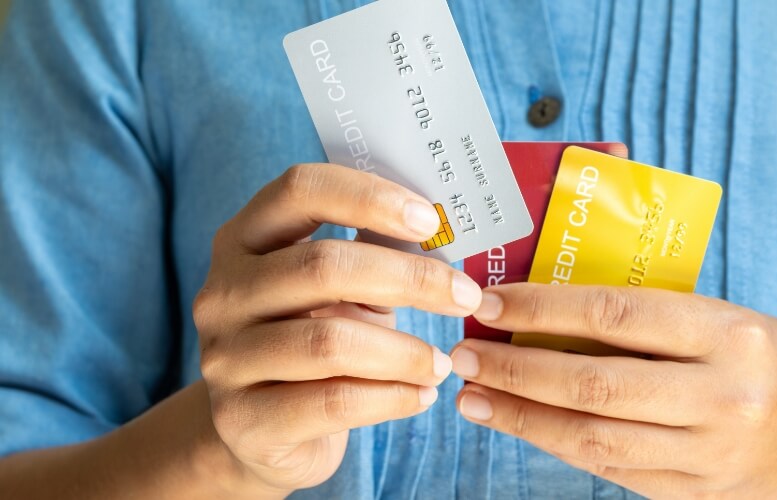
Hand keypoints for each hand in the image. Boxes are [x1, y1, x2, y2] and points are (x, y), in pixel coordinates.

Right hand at [194, 164, 481, 494]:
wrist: (261, 435)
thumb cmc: (314, 343)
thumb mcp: (339, 292)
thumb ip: (373, 255)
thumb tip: (442, 229)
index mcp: (244, 240)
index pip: (300, 190)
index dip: (369, 197)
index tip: (430, 221)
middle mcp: (223, 292)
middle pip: (323, 267)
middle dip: (410, 279)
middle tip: (466, 297)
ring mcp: (225, 358)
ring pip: (330, 341)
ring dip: (404, 351)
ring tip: (442, 363)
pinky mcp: (244, 420)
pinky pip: (334, 402)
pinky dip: (392, 398)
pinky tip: (421, 396)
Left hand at [450, 283, 776, 497]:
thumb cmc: (770, 359)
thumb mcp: (725, 317)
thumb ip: (651, 313)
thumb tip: (551, 303)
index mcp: (730, 333)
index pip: (618, 313)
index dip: (545, 308)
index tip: (493, 304)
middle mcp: (722, 397)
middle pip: (596, 384)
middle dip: (519, 370)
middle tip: (464, 354)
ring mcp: (710, 455)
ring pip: (594, 438)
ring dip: (524, 418)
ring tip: (475, 397)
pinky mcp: (695, 494)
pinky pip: (611, 469)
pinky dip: (559, 446)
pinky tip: (523, 425)